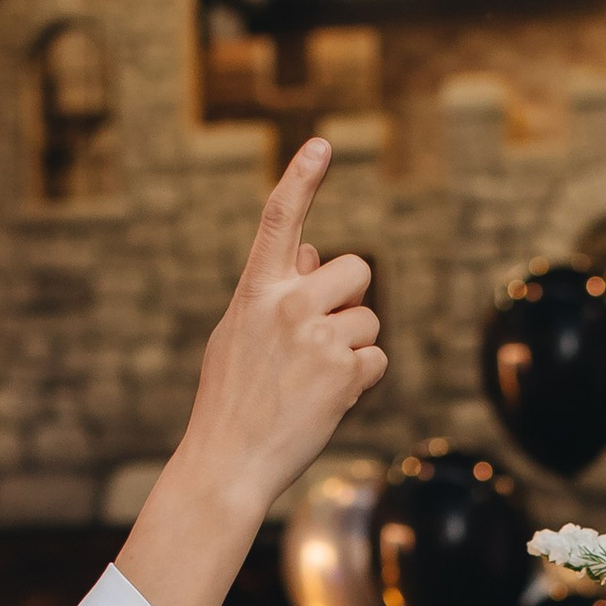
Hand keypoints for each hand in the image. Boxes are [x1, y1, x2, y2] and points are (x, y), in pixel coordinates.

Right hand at [180, 139, 385, 516]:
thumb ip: (276, 290)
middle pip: (357, 269)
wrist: (228, 461)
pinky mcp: (346, 373)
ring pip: (370, 319)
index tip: (322, 144)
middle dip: (351, 300)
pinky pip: (377, 360)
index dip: (302, 178)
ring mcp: (318, 338)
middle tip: (321, 339)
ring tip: (315, 381)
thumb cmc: (232, 398)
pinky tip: (328, 401)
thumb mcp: (240, 333)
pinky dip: (362, 382)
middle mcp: (288, 304)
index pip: (279, 219)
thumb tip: (318, 250)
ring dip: (355, 348)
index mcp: (256, 290)